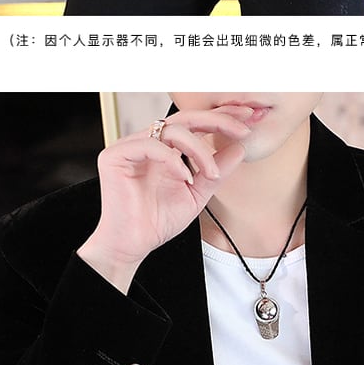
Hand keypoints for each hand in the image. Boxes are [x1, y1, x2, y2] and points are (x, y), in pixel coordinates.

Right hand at [76, 106, 252, 292]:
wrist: (133, 246)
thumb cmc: (158, 222)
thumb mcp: (196, 195)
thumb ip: (215, 172)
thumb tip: (239, 148)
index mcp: (164, 148)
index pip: (194, 124)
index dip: (221, 118)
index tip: (248, 120)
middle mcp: (147, 142)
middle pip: (185, 118)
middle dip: (218, 120)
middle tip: (242, 129)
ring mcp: (130, 146)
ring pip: (172, 130)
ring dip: (199, 150)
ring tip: (210, 173)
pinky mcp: (116, 156)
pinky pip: (151, 146)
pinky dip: (172, 160)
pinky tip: (185, 177)